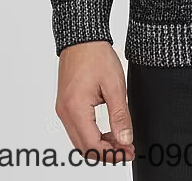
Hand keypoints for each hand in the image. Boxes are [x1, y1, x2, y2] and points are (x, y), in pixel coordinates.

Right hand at [56, 41, 134, 163]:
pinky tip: (107, 131)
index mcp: (76, 109)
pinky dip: (92, 135)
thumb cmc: (96, 56)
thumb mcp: (114, 86)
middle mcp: (65, 113)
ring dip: (99, 144)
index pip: (92, 145)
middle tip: (127, 149)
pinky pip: (77, 129)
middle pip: (83, 147)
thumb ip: (120, 115)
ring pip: (79, 140)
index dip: (112, 153)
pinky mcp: (65, 104)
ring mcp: (63, 109)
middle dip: (106, 153)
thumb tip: (125, 139)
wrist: (82, 37)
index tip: (129, 151)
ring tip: (120, 140)